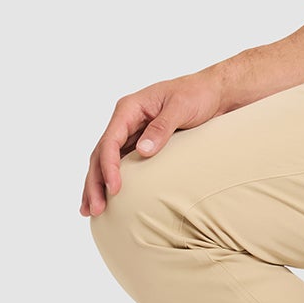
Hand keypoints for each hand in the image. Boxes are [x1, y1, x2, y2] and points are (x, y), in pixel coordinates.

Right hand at [81, 69, 224, 216]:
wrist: (213, 92)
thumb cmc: (197, 94)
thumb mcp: (181, 107)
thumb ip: (161, 128)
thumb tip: (142, 151)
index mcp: (129, 108)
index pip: (110, 140)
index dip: (108, 166)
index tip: (114, 188)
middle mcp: (125, 120)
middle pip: (101, 153)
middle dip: (95, 182)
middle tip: (95, 209)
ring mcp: (131, 132)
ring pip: (105, 161)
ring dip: (97, 184)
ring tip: (90, 210)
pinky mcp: (140, 142)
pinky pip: (121, 163)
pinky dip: (111, 179)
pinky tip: (107, 197)